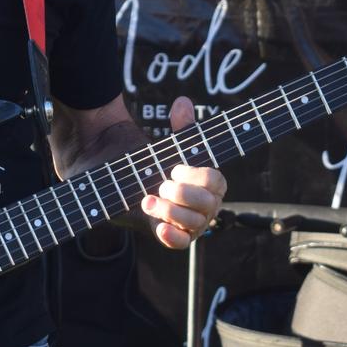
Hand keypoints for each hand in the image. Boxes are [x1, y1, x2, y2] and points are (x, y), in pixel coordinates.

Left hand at [140, 96, 227, 248]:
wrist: (131, 185)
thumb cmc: (159, 166)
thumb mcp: (171, 146)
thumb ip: (181, 127)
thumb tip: (183, 102)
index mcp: (211, 183)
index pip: (215, 181)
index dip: (195, 175)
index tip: (175, 168)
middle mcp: (207, 205)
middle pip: (207, 203)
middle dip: (180, 192)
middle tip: (161, 183)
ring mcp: (194, 224)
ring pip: (192, 223)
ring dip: (169, 210)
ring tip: (148, 199)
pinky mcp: (176, 237)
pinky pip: (181, 244)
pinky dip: (171, 235)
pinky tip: (158, 226)